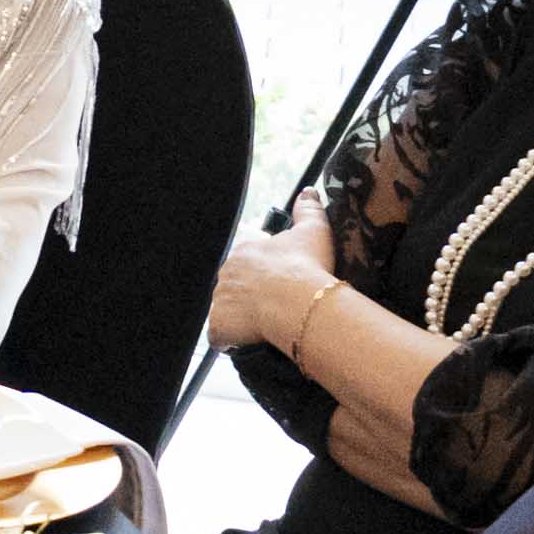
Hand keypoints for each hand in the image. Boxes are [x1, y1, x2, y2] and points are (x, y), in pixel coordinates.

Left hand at [204, 209, 333, 355]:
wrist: (299, 301)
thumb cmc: (308, 266)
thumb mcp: (315, 230)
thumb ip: (309, 209)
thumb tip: (307, 191)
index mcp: (245, 251)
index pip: (248, 264)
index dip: (264, 277)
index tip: (281, 286)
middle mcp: (226, 273)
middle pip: (235, 287)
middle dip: (250, 297)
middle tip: (275, 308)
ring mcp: (219, 300)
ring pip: (227, 311)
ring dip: (241, 319)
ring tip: (265, 327)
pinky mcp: (219, 325)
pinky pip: (220, 336)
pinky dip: (231, 340)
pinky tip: (248, 342)